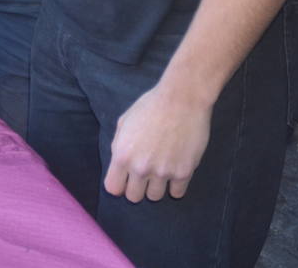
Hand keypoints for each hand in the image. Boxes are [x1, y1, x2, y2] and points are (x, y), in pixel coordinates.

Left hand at [103, 82, 212, 202]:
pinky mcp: (184, 172)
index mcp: (122, 155)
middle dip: (137, 188)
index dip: (119, 185)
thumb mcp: (124, 122)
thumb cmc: (151, 106)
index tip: (125, 180)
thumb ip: (119, 146)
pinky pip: (177, 193)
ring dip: (157, 187)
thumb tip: (119, 164)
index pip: (113, 188)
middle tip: (145, 175)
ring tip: (161, 171)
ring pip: (155, 197)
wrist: (182, 100)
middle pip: (134, 197)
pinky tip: (175, 170)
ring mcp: (163, 172)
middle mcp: (140, 168)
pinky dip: (176, 185)